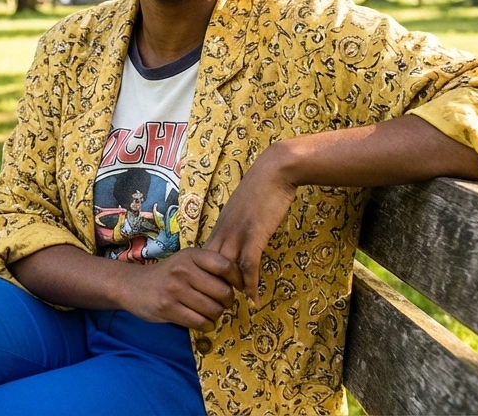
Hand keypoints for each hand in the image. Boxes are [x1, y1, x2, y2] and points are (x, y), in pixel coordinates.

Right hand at [122, 248, 241, 330]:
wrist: (133, 286)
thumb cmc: (167, 275)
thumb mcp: (186, 261)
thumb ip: (209, 267)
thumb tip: (241, 283)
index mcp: (191, 255)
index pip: (226, 266)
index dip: (237, 279)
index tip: (236, 287)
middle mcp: (183, 270)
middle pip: (223, 292)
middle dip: (227, 302)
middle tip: (220, 303)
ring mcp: (175, 290)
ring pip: (213, 310)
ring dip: (216, 315)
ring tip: (209, 312)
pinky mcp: (168, 308)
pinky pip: (200, 323)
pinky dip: (206, 325)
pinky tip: (201, 321)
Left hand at [203, 144, 299, 305]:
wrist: (274, 170)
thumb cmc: (262, 188)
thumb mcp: (243, 210)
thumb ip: (237, 226)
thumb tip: (238, 239)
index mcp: (220, 226)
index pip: (203, 256)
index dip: (203, 275)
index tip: (206, 291)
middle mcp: (224, 231)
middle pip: (208, 266)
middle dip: (210, 287)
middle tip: (214, 305)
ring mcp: (238, 233)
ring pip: (224, 268)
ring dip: (228, 289)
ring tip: (231, 307)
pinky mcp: (254, 234)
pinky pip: (249, 265)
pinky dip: (250, 284)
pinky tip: (253, 298)